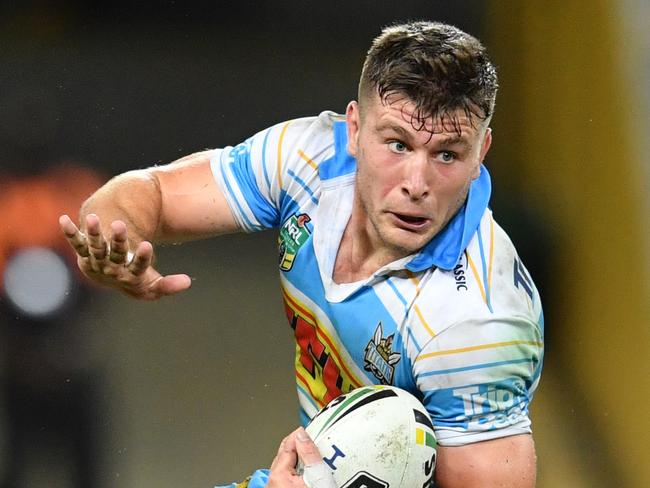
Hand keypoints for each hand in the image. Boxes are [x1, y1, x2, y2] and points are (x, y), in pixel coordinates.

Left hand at [59, 213, 191, 299]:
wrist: (108, 278)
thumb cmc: (134, 278)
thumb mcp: (152, 283)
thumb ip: (169, 286)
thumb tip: (188, 283)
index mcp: (129, 278)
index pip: (137, 268)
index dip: (141, 258)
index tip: (147, 245)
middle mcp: (111, 270)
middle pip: (115, 255)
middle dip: (118, 240)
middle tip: (121, 224)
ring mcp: (96, 261)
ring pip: (95, 247)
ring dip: (94, 233)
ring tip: (94, 218)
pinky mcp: (84, 252)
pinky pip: (76, 242)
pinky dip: (70, 232)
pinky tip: (63, 219)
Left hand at [267, 428, 335, 487]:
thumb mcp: (316, 476)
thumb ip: (309, 454)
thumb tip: (302, 434)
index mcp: (278, 474)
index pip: (288, 443)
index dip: (300, 433)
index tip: (311, 428)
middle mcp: (272, 480)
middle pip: (285, 453)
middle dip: (299, 444)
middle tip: (313, 440)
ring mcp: (276, 486)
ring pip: (286, 464)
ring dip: (298, 457)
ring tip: (312, 455)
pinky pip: (287, 474)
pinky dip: (297, 468)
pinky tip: (307, 470)